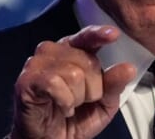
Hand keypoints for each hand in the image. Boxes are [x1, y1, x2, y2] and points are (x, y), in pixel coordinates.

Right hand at [9, 25, 136, 138]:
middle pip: (87, 60)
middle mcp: (53, 52)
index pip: (87, 37)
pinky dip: (64, 101)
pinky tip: (61, 108)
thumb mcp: (103, 103)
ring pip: (73, 73)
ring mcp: (36, 64)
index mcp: (72, 51)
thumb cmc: (74, 119)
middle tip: (80, 101)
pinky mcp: (26, 81)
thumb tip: (128, 69)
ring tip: (69, 105)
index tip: (113, 35)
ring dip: (76, 98)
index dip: (99, 34)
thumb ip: (114, 84)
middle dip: (92, 88)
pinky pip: (55, 84)